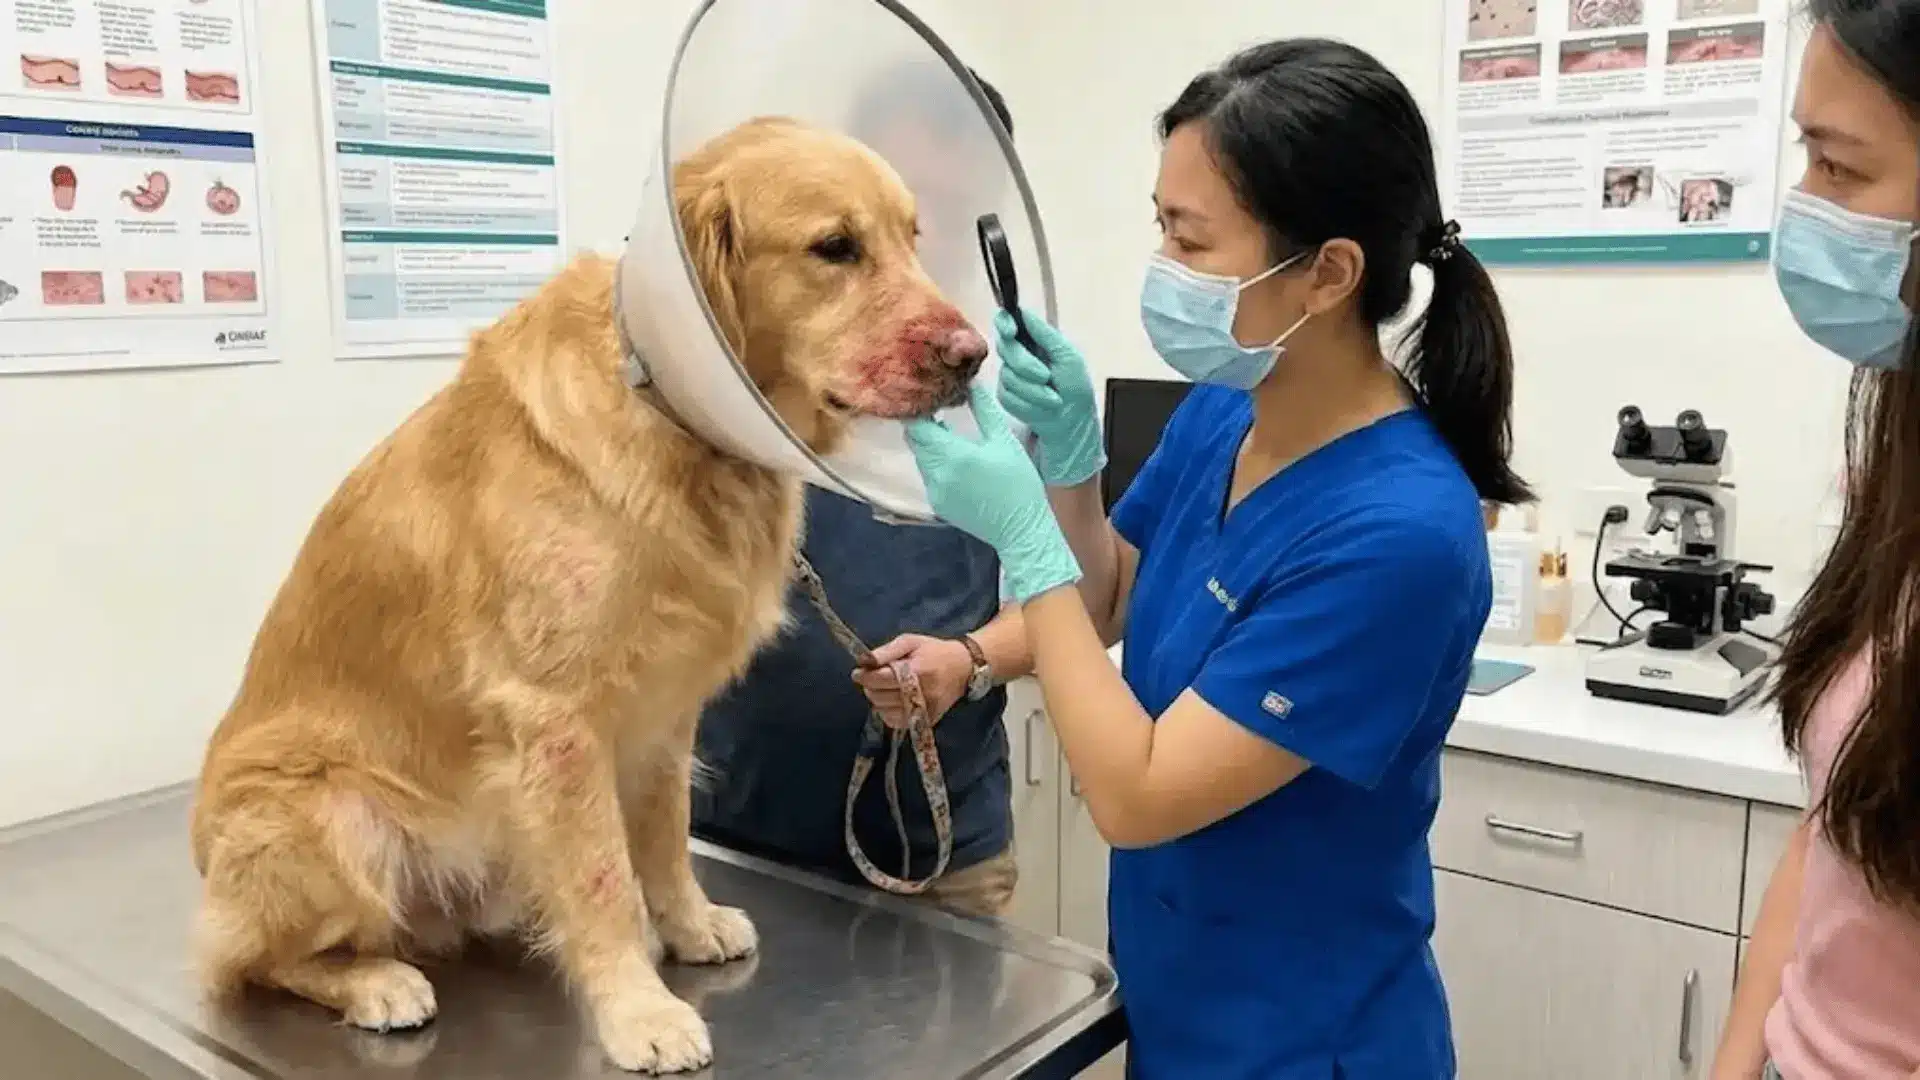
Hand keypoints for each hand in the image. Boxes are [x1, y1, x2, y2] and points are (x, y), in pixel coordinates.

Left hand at [851, 634, 970, 728]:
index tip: (858, 672)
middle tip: (874, 678)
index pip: (881, 679)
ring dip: (878, 701)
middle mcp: (922, 694)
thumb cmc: (934, 651)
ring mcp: (925, 710)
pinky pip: (896, 723)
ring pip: (885, 713)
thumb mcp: (910, 642)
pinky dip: (888, 713)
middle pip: (880, 698)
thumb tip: (863, 662)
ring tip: (884, 689)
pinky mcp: (926, 720)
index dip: (864, 676)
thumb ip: (886, 651)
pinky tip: (892, 701)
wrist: (962, 668)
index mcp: (917, 671)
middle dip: (870, 687)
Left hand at [906, 380, 1081, 602]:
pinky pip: (928, 474)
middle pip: (915, 441)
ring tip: (945, 426)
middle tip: (936, 405)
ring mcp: (934, 492)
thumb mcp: (1004, 441)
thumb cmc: (1019, 483)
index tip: (929, 394)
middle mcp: (936, 474)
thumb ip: (984, 410)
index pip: (917, 425)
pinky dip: (934, 461)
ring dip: (928, 442)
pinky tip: (952, 454)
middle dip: (922, 422)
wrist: (1021, 529)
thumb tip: (971, 382)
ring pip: (920, 457)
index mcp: (953, 456)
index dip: (919, 408)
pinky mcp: (937, 504)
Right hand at [993, 307, 1104, 486]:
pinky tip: (1042, 407)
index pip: (1008, 323)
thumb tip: (1024, 312)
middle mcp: (1017, 356)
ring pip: (1007, 376)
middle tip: (1046, 376)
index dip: (1005, 324)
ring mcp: (1010, 377)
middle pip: (1005, 349)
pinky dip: (1028, 403)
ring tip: (1052, 398)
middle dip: (1026, 364)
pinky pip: (1007, 395)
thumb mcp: (1068, 356)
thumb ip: (1045, 334)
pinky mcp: (1006, 397)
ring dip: (1033, 390)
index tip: (1011, 331)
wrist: (1072, 423)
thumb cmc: (1075, 388)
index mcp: (1032, 341)